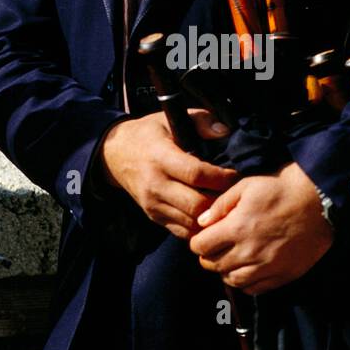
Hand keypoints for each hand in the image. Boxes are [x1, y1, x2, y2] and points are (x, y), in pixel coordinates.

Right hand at [98, 110, 237, 240]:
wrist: (115, 154)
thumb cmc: (148, 134)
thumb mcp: (169, 118)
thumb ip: (200, 120)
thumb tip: (224, 133)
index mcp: (160, 156)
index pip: (196, 174)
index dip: (221, 177)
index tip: (235, 174)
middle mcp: (155, 183)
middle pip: (197, 204)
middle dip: (220, 201)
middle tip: (234, 194)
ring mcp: (153, 203)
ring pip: (192, 222)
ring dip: (212, 217)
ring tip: (224, 206)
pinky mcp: (153, 216)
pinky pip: (183, 231)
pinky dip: (199, 227)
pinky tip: (208, 215)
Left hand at [187, 160, 333, 294]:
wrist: (317, 201)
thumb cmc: (279, 189)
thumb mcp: (245, 186)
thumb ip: (220, 205)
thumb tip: (202, 222)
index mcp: (237, 229)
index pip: (201, 247)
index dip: (198, 242)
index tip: (203, 237)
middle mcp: (250, 252)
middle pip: (214, 266)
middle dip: (208, 257)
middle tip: (213, 248)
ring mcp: (268, 266)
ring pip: (233, 280)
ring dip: (225, 271)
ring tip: (229, 259)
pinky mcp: (284, 275)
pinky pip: (255, 289)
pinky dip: (245, 283)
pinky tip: (246, 269)